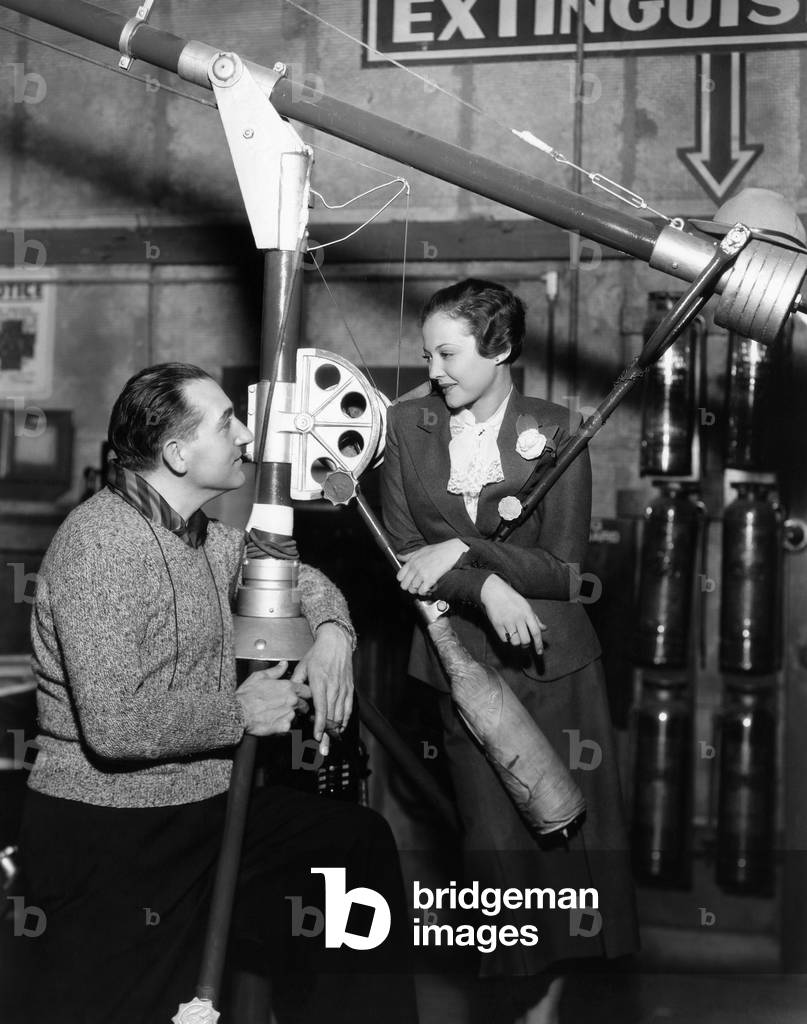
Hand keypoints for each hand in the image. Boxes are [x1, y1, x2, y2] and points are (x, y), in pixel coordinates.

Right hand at [236, 661, 311, 736]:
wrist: (238, 714)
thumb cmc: (246, 696)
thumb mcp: (259, 677)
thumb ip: (276, 671)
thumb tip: (284, 664)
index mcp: (288, 687)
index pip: (307, 690)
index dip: (304, 693)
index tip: (300, 695)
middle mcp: (291, 700)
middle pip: (305, 703)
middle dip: (299, 705)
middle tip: (286, 706)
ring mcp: (289, 714)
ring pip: (298, 716)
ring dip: (291, 715)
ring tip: (277, 714)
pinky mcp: (284, 727)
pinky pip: (290, 726)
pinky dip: (284, 725)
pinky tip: (274, 721)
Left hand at [291, 623, 353, 756]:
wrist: (336, 642)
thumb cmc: (318, 654)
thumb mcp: (302, 666)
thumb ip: (296, 682)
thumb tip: (290, 696)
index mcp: (320, 682)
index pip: (321, 708)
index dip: (319, 724)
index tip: (316, 736)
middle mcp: (334, 687)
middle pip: (331, 716)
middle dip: (327, 735)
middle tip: (323, 750)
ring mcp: (343, 689)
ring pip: (341, 715)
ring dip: (336, 731)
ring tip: (330, 744)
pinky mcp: (349, 689)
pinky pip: (348, 708)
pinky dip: (345, 721)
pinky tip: (341, 730)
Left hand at [397, 539, 468, 595]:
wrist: (450, 552)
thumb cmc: (437, 550)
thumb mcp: (420, 550)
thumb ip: (409, 555)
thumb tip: (399, 556)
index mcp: (412, 561)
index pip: (399, 576)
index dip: (403, 580)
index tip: (408, 581)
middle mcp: (415, 568)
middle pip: (404, 585)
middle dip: (409, 587)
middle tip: (415, 586)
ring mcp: (422, 574)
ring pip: (413, 589)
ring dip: (418, 590)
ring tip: (422, 587)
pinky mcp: (430, 579)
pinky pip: (422, 591)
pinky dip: (424, 592)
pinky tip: (428, 589)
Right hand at [480, 575, 545, 654]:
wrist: (494, 592)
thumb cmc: (513, 600)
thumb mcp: (526, 607)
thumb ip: (536, 619)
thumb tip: (544, 629)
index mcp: (527, 613)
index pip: (536, 632)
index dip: (539, 644)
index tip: (539, 653)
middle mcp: (518, 618)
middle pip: (526, 640)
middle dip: (526, 644)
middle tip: (524, 641)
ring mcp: (507, 621)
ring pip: (515, 642)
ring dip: (516, 642)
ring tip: (515, 636)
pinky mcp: (497, 624)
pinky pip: (504, 639)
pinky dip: (507, 639)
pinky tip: (506, 632)